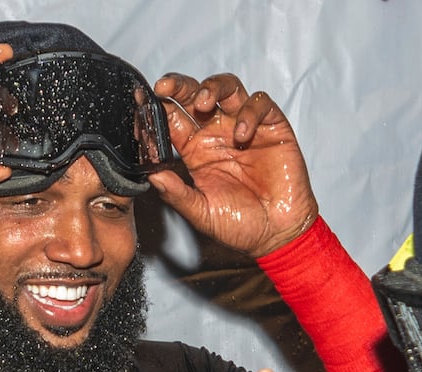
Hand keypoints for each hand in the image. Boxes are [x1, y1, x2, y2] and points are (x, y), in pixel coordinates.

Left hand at [148, 72, 318, 258]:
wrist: (277, 235)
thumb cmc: (240, 226)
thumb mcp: (201, 213)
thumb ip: (177, 194)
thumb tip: (151, 174)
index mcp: (195, 150)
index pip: (172, 118)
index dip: (157, 108)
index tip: (143, 104)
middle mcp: (217, 133)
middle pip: (195, 94)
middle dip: (179, 85)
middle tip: (165, 87)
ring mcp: (245, 126)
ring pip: (227, 88)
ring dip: (213, 87)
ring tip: (204, 102)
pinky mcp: (273, 127)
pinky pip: (260, 104)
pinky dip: (249, 112)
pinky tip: (242, 134)